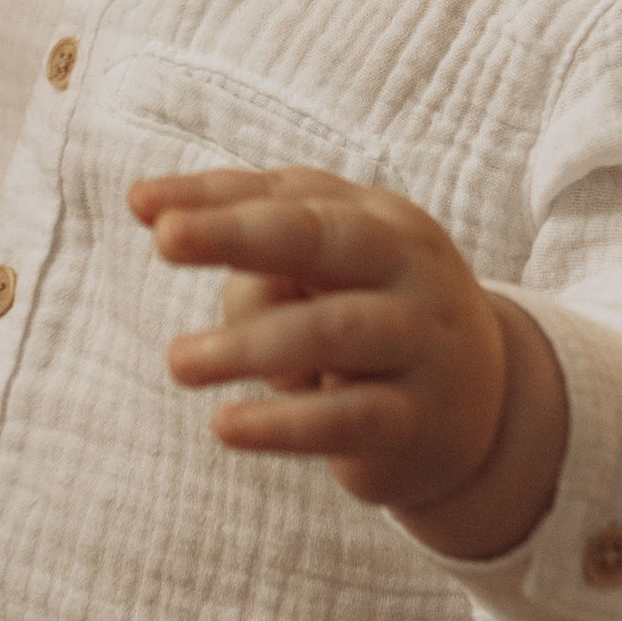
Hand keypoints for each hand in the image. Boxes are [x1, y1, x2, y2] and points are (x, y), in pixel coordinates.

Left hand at [129, 166, 568, 560]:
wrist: (481, 408)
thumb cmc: (367, 322)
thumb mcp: (324, 283)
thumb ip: (264, 269)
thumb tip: (218, 287)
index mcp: (377, 218)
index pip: (288, 195)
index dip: (212, 197)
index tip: (140, 202)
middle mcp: (407, 268)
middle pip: (321, 237)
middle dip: (238, 234)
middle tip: (165, 240)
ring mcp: (421, 342)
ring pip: (333, 330)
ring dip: (248, 344)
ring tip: (178, 362)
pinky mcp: (418, 421)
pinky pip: (348, 418)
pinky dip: (283, 423)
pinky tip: (225, 425)